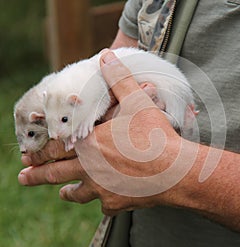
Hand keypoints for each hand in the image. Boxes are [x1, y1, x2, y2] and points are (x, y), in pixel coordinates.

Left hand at [18, 49, 184, 214]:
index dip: (38, 152)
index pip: (54, 148)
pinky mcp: (117, 203)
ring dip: (68, 191)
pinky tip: (105, 200)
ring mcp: (102, 189)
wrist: (174, 169)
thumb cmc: (154, 135)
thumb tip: (105, 56)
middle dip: (37, 175)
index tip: (26, 156)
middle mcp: (90, 169)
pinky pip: (104, 206)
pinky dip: (103, 202)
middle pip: (55, 173)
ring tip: (62, 192)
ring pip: (78, 193)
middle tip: (24, 177)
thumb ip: (118, 79)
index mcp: (89, 144)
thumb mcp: (137, 101)